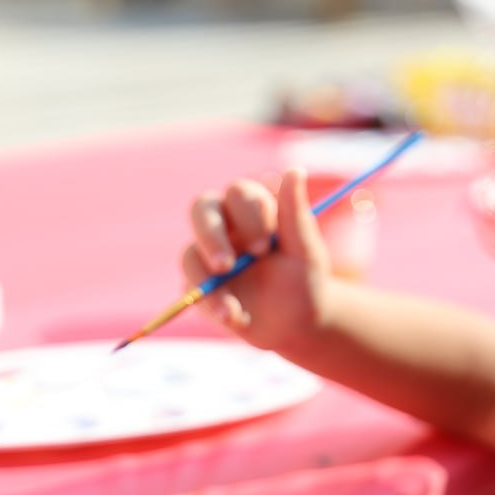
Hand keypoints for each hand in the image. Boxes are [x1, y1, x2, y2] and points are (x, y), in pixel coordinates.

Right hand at [183, 168, 331, 353]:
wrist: (298, 323)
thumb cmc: (304, 281)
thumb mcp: (306, 252)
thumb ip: (296, 214)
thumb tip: (296, 171)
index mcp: (252, 209)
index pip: (238, 193)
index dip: (247, 216)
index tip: (264, 248)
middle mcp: (225, 225)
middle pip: (201, 210)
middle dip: (210, 236)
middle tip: (225, 265)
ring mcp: (206, 255)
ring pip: (189, 255)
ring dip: (206, 282)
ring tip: (232, 311)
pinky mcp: (197, 285)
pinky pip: (190, 290)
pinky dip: (210, 305)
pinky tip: (234, 319)